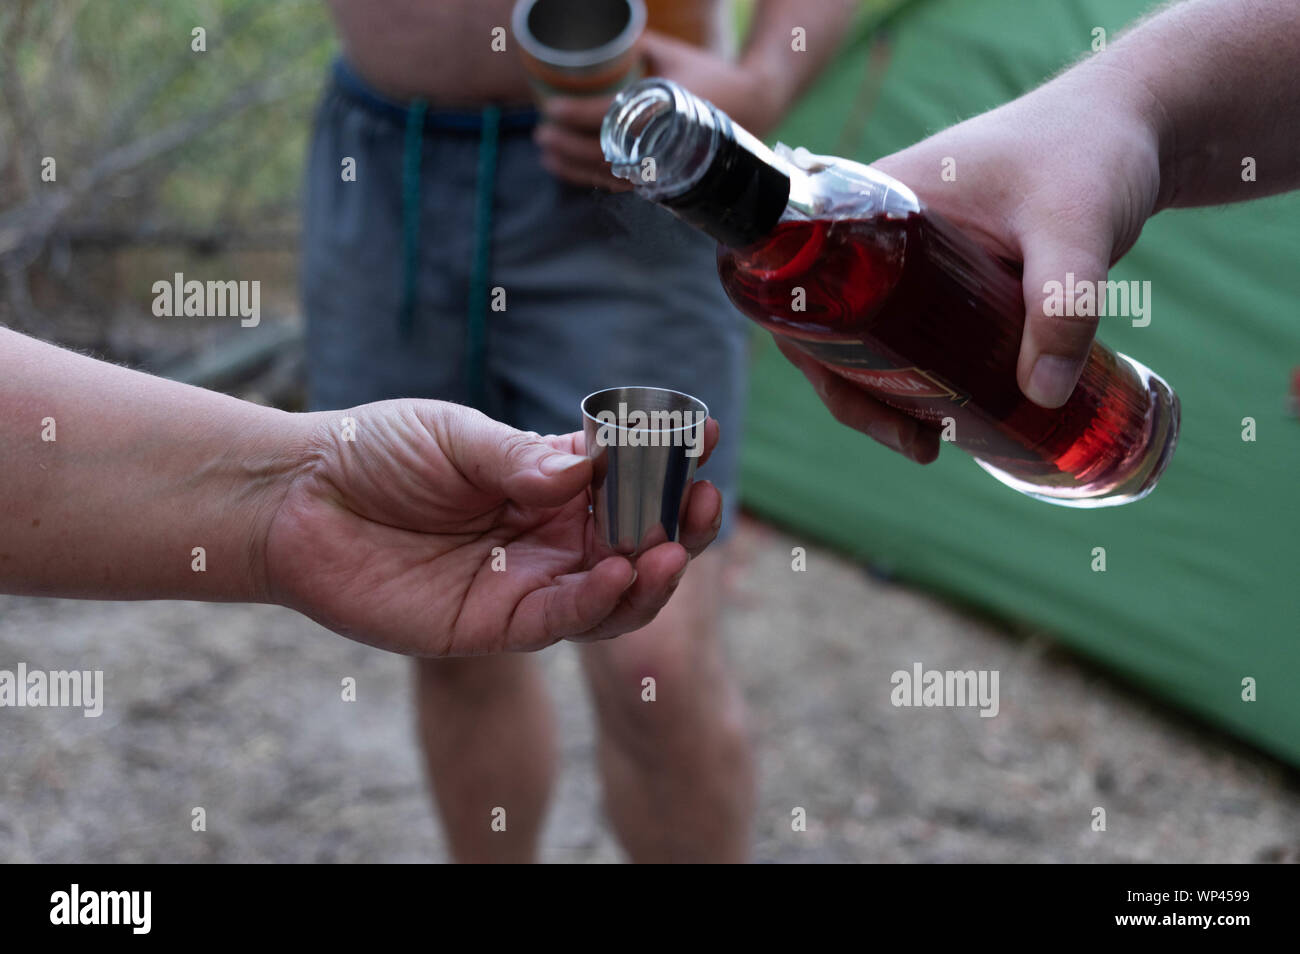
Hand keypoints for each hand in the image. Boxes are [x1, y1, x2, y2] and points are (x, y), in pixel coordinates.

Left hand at [263, 400, 722, 655]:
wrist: (298, 501)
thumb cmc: (374, 453)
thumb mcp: (454, 437)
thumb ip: (521, 458)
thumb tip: (592, 467)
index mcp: (548, 481)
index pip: (627, 476)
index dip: (668, 459)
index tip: (704, 434)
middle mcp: (549, 535)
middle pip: (636, 539)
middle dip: (679, 523)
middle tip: (704, 499)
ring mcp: (526, 583)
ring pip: (613, 592)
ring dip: (652, 574)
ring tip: (674, 548)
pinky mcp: (493, 626)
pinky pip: (560, 623)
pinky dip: (597, 603)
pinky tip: (619, 574)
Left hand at [535, 30, 784, 190]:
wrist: (750, 108)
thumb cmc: (710, 77)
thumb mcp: (673, 54)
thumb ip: (636, 44)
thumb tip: (596, 31)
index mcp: (667, 112)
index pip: (611, 118)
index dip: (576, 115)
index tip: (549, 107)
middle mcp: (664, 145)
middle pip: (603, 154)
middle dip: (566, 146)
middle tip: (540, 132)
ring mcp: (663, 167)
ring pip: (608, 176)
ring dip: (572, 166)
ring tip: (545, 151)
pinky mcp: (661, 179)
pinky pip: (619, 185)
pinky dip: (589, 178)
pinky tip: (565, 168)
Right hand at [779, 61, 1163, 457]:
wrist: (1135, 125)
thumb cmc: (1094, 151)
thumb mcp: (1077, 224)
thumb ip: (1064, 302)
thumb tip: (1041, 395)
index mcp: (878, 203)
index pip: (808, 287)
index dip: (815, 353)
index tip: (860, 403)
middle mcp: (881, 233)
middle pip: (832, 327)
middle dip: (857, 394)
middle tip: (916, 443)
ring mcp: (913, 258)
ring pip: (871, 338)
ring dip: (888, 394)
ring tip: (931, 441)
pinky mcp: (948, 277)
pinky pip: (912, 335)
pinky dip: (922, 377)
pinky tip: (954, 412)